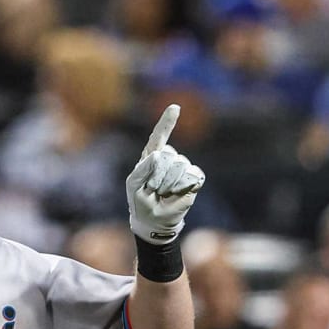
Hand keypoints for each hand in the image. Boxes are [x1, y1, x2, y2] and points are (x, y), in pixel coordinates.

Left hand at [126, 104, 205, 244]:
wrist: (154, 221)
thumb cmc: (141, 202)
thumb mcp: (134, 185)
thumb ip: (142, 168)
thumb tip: (159, 154)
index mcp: (151, 157)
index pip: (159, 136)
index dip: (167, 122)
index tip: (175, 108)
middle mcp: (168, 158)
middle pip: (168, 156)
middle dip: (158, 176)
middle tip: (153, 190)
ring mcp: (183, 167)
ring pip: (179, 167)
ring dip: (168, 184)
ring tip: (163, 193)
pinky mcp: (194, 178)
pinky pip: (191, 177)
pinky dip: (181, 187)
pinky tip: (175, 194)